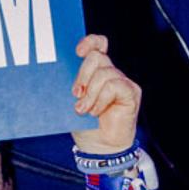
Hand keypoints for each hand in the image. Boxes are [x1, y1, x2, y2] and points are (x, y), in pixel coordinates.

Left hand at [70, 33, 141, 155]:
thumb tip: (56, 72)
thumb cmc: (84, 124)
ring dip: (90, 93)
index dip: (90, 42)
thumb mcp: (71, 101)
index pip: (98, 44)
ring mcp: (122, 81)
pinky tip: (96, 111)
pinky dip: (101, 99)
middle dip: (82, 75)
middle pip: (97, 57)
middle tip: (75, 94)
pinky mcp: (131, 92)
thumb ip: (71, 84)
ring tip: (84, 110)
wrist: (98, 147)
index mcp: (94, 71)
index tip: (78, 52)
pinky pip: (114, 86)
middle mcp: (110, 72)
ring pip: (104, 73)